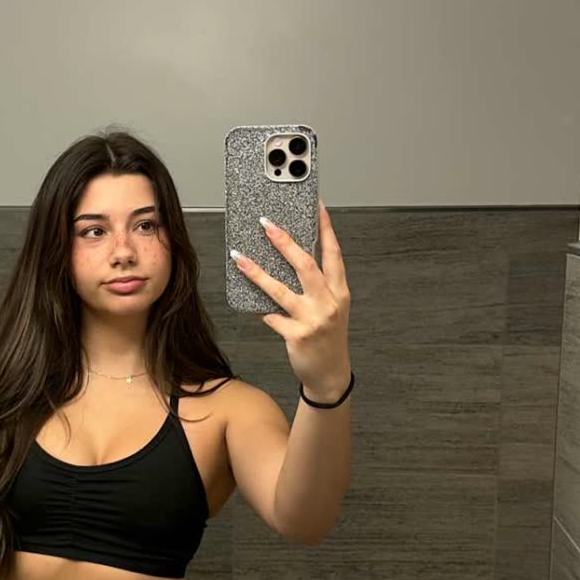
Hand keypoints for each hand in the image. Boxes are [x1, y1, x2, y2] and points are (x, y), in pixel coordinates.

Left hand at [230, 200, 351, 397]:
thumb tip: (291, 257)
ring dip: (257, 272)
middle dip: (285, 242)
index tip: (317, 205)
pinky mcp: (297, 335)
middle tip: (267, 224)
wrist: (331, 373)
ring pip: (280, 290)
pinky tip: (247, 300)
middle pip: (306, 265)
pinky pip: (271, 316)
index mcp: (340, 291)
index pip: (334, 253)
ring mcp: (313, 319)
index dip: (326, 228)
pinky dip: (258, 308)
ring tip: (239, 257)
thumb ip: (318, 285)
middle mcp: (329, 302)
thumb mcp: (332, 307)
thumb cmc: (329, 337)